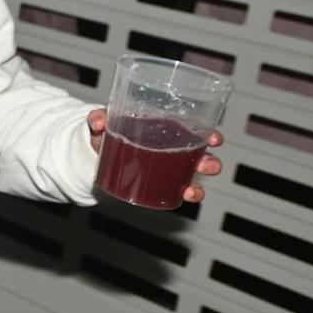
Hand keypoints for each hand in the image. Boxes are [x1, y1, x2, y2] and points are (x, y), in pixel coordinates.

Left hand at [88, 109, 224, 202]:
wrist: (97, 150)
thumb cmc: (109, 130)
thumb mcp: (103, 120)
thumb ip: (98, 117)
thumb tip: (100, 122)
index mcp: (167, 127)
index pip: (196, 129)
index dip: (210, 134)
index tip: (215, 139)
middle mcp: (174, 145)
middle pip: (201, 154)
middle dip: (209, 162)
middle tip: (205, 165)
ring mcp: (169, 165)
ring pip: (193, 174)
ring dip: (197, 183)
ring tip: (192, 188)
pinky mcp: (159, 180)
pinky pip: (179, 188)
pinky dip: (186, 193)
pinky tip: (184, 195)